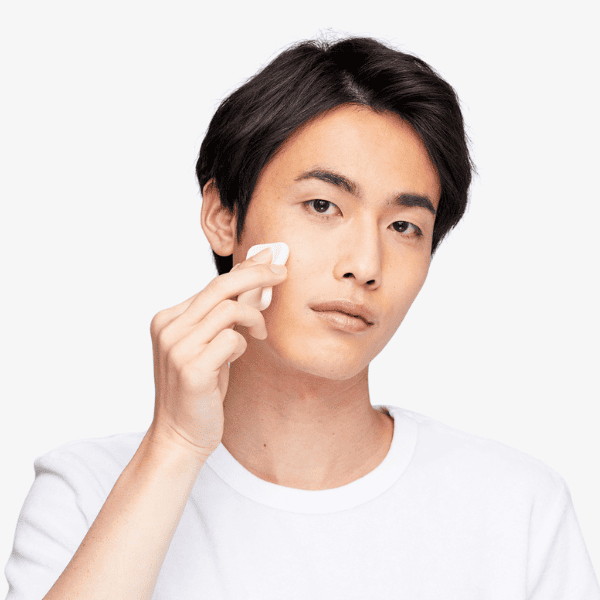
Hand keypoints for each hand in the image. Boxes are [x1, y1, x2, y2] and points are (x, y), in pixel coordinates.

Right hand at [148, 248, 285, 458]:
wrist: (179, 435)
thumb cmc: (199, 390)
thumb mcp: (210, 345)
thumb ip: (225, 315)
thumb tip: (253, 280)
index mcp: (167, 319)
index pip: (212, 284)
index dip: (245, 270)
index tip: (270, 259)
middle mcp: (168, 328)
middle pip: (220, 287)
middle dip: (257, 274)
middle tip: (283, 272)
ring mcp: (177, 348)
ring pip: (229, 309)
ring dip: (254, 318)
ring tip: (259, 334)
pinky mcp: (192, 368)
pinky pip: (232, 339)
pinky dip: (243, 344)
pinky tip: (238, 357)